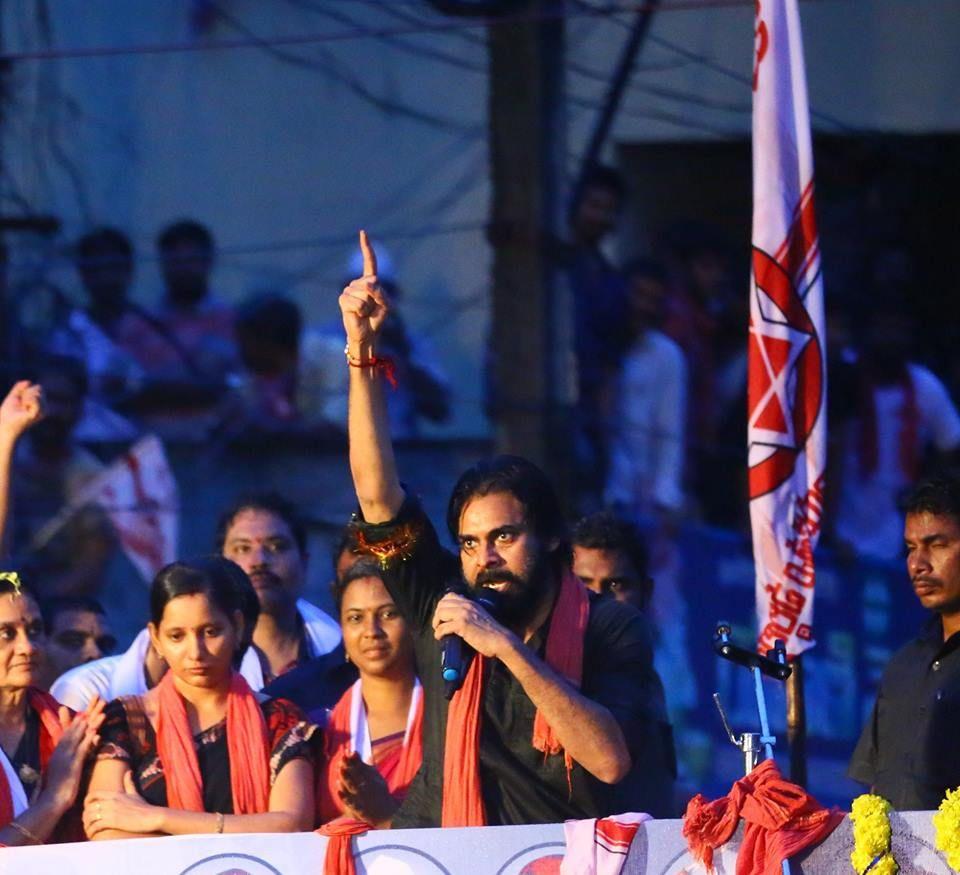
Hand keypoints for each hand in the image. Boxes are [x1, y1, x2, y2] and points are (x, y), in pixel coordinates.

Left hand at [0, 380, 43, 442]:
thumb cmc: (8, 414)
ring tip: (22, 407)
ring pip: (37, 393)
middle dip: (26, 393)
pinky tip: (24, 408)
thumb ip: (19, 388)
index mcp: (40, 404)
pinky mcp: (37, 413)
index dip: (26, 391)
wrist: (4, 425)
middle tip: (20, 405)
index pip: (38, 388)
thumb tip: (29, 381)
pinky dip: (27, 401)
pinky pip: (35, 399)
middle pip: (39, 389)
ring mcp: (42, 411)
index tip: (20, 401)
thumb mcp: (13, 397)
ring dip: (25, 397)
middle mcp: (44, 408)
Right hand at [42, 706, 102, 812]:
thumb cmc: (55, 790)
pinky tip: (95, 730)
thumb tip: (65, 760)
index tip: (82, 714)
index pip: (66, 735)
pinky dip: (89, 738)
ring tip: (98, 712)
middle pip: (72, 732)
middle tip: (92, 707)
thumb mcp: (58, 772)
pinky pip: (82, 748)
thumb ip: (62, 763)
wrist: (52, 801)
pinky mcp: (73, 764)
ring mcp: (66, 757)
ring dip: (89, 724)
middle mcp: (60, 753)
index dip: (75, 724)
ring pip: (78, 736)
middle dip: (82, 719)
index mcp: (57, 754)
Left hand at [84, 772, 158, 837]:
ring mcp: (112, 811)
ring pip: (90, 817)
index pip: (94, 794)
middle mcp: (111, 801)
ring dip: (87, 826)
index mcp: (115, 794)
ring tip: (89, 831)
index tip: (87, 809)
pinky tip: (93, 835)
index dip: (87, 802)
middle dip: (85, 817)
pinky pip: (95, 826)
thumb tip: (129, 772)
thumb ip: (129, 783)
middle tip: (88, 824)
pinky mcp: (113, 821)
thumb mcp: (135, 793)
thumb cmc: (144, 807)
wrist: (151, 816)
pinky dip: (91, 831)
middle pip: (89, 808)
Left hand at [337, 751, 396, 827]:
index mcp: (373, 779)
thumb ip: (367, 766)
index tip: (350, 751)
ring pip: (353, 787)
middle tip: (343, 757)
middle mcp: (368, 787)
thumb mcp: (376, 777)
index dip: (356, 759)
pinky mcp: (358, 809)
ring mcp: (363, 798)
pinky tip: (338, 790)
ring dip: (346, 778)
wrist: (385, 812)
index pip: (363, 768)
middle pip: (357, 775)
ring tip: (339, 769)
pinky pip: (351, 802)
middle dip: (350, 766)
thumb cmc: (379, 791)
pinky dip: (345, 797)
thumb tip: (360, 753)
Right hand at [339, 230, 388, 349]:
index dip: (366, 248)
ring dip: (368, 306)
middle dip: (376, 297)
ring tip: (365, 312)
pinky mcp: (343, 299)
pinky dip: (360, 310)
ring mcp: (349, 290)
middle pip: (371, 283)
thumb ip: (381, 293)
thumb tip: (367, 284)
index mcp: (371, 281)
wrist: (367, 334)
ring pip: (363, 293)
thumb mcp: (387, 305)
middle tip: (372, 308)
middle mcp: (358, 283)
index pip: (369, 261)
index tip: (362, 232)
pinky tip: (358, 314)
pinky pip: (356, 302)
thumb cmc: (377, 318)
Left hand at [431, 592, 516, 659]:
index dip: (442, 606)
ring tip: (439, 631)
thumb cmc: (491, 633)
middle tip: (438, 625)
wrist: (500, 641)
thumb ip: (469, 613)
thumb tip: (456, 618)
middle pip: (442, 604)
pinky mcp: (462, 625)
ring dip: (436, 623)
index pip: (449, 596)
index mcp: (470, 603)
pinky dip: (439, 633)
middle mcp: (466, 605)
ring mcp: (464, 614)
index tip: (442, 617)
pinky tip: (441, 637)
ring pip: (440, 613)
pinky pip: (443, 626)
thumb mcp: (480, 616)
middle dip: (437, 615)